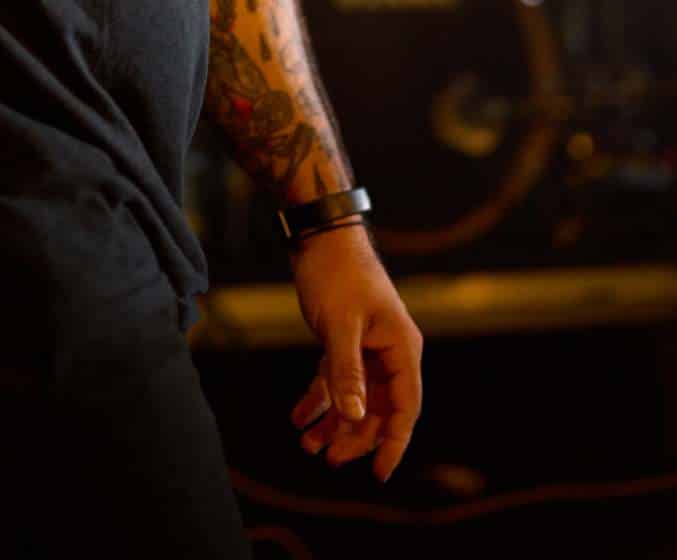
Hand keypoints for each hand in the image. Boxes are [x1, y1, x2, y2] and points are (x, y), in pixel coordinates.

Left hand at [287, 223, 422, 482]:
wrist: (319, 233)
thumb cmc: (336, 273)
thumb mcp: (340, 326)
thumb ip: (347, 373)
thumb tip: (354, 418)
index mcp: (401, 347)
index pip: (405, 407)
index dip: (393, 442)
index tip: (379, 473)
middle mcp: (390, 350)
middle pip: (380, 408)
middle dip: (355, 435)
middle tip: (328, 457)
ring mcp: (368, 346)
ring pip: (356, 397)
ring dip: (334, 421)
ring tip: (308, 444)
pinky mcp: (346, 339)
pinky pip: (338, 379)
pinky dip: (320, 397)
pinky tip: (300, 417)